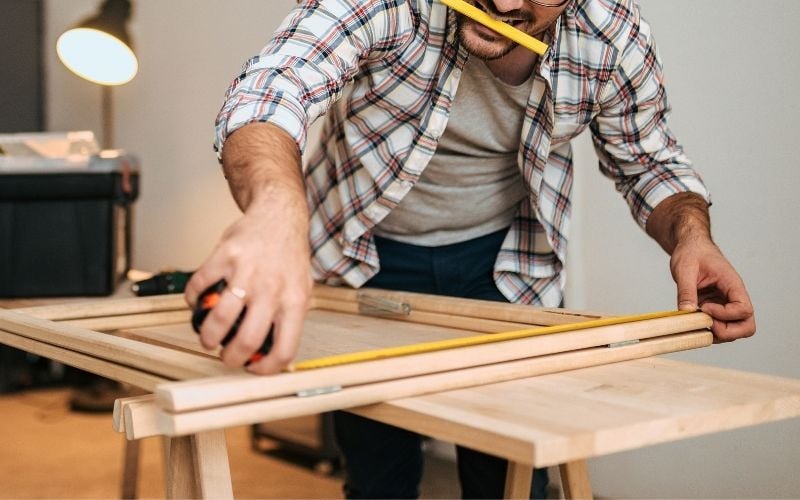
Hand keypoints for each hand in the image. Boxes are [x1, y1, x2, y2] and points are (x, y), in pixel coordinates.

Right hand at [185, 191, 312, 373]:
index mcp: (294, 301)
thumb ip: (290, 319)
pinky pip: (199, 286)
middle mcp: (272, 288)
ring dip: (207, 336)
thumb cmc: (289, 257)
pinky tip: (197, 303)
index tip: (252, 369)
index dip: (265, 368)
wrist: (279, 216)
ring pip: (219, 318)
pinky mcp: (225, 256)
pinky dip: (193, 300)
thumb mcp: (302, 289)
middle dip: (230, 358)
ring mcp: (247, 272)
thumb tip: (275, 355)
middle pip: (247, 339)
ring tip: (207, 338)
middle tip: (225, 357)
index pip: (284, 348)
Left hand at [670, 237, 754, 341]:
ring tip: (696, 321)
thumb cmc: (692, 253)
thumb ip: (686, 291)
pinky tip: (693, 320)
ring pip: (735, 331)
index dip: (724, 314)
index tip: (704, 307)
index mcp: (733, 284)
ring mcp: (726, 305)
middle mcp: (734, 298)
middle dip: (727, 332)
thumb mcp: (684, 269)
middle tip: (705, 323)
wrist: (691, 248)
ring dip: (716, 333)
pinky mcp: (716, 310)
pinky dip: (708, 330)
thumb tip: (686, 312)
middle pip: (747, 326)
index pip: (744, 309)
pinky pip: (720, 327)